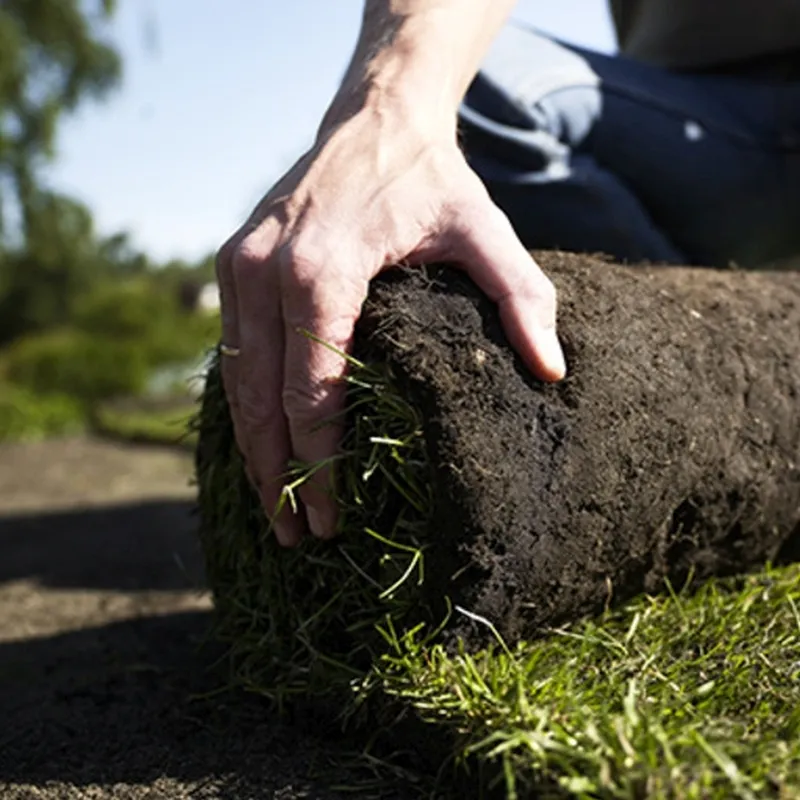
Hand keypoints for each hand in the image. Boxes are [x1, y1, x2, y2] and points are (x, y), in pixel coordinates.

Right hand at [215, 107, 564, 547]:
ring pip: (237, 383)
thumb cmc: (428, 179)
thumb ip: (521, 296)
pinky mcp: (231, 266)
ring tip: (274, 511)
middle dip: (279, 476)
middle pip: (262, 401)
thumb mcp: (484, 228)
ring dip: (253, 452)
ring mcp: (238, 268)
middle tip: (298, 537)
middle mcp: (263, 272)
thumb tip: (552, 372)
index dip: (320, 465)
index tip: (332, 519)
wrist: (373, 117)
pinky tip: (262, 448)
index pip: (313, 393)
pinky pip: (232, 354)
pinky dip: (246, 407)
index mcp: (321, 271)